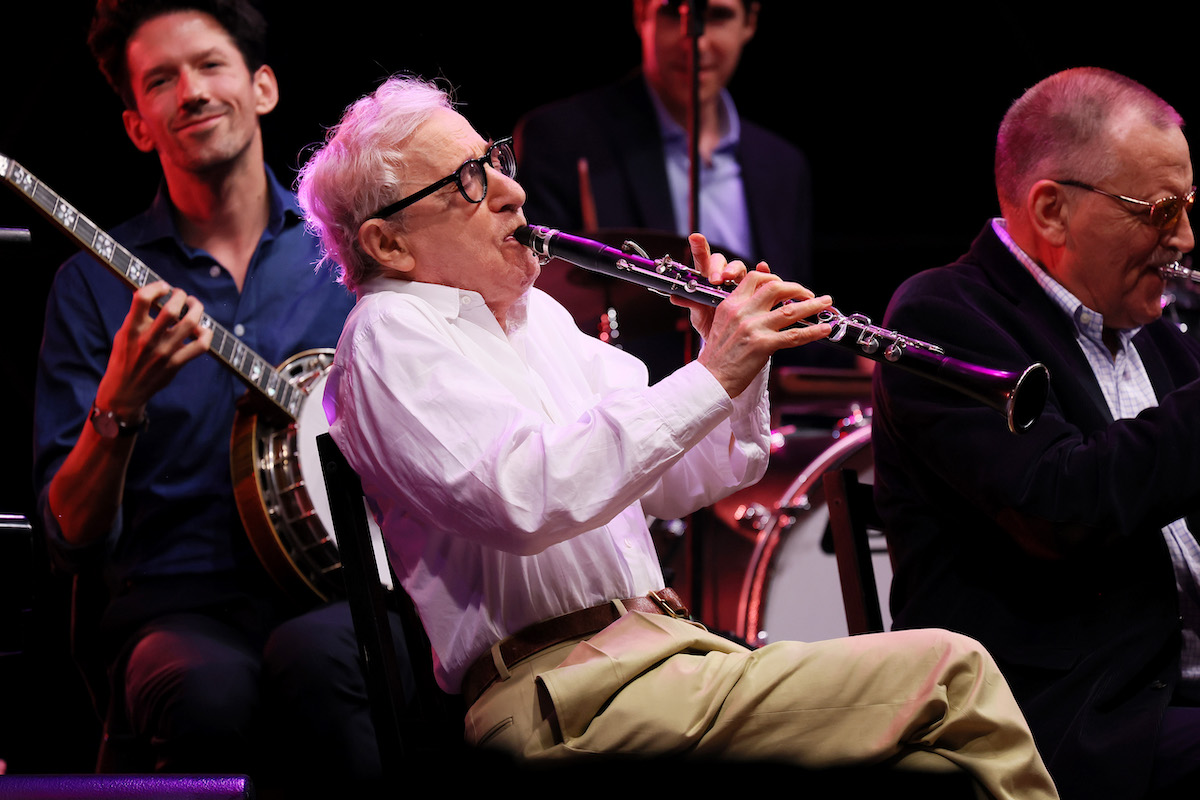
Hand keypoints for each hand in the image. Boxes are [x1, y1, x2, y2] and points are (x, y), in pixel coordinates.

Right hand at [94, 280, 213, 417]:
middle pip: (172, 309)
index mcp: (131, 329)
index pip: (142, 298)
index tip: (163, 287)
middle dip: (180, 295)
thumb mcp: (123, 334)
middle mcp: (148, 340)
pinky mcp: (176, 364)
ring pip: (190, 324)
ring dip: (196, 309)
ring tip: (193, 305)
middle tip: (181, 295)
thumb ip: (138, 316)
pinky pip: (200, 346)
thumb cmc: (125, 358)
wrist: (125, 391)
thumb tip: (158, 294)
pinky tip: (202, 330)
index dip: (156, 286)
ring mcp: (164, 352)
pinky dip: (206, 334)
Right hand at [680, 234, 832, 397]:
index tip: (786, 286)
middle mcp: (742, 312)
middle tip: (809, 294)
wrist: (710, 380)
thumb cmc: (717, 357)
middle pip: (775, 288)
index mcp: (731, 304)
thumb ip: (741, 312)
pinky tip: (824, 329)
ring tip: (826, 303)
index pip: (755, 278)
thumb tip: (764, 308)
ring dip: (812, 305)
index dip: (775, 278)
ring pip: (790, 310)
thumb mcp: (722, 325)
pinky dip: (813, 331)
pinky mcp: (763, 345)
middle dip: (797, 288)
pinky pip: (794, 335)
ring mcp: (753, 328)